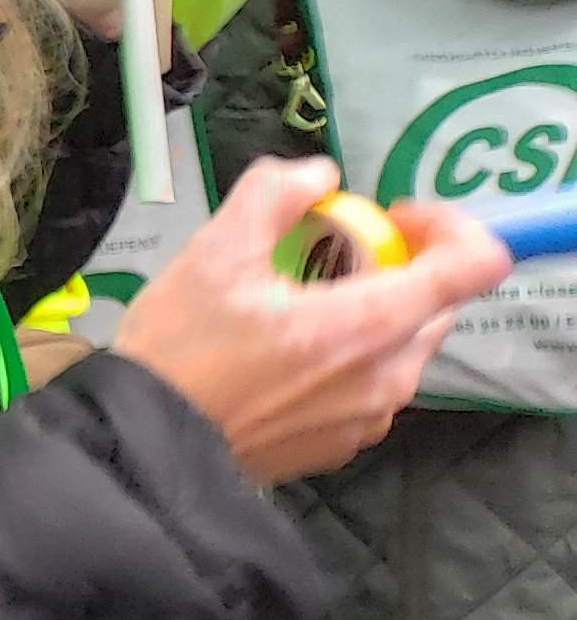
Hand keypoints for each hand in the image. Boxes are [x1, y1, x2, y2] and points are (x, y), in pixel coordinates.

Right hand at [112, 157, 509, 484]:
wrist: (145, 445)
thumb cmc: (181, 351)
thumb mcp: (214, 252)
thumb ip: (273, 195)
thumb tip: (317, 175)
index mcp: (372, 323)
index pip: (474, 264)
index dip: (446, 226)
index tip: (390, 217)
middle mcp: (390, 375)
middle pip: (433, 303)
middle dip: (391, 268)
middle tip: (321, 257)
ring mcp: (372, 417)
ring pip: (401, 344)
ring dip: (367, 313)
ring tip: (293, 309)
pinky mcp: (346, 444)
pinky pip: (371, 384)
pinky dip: (346, 358)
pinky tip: (280, 357)